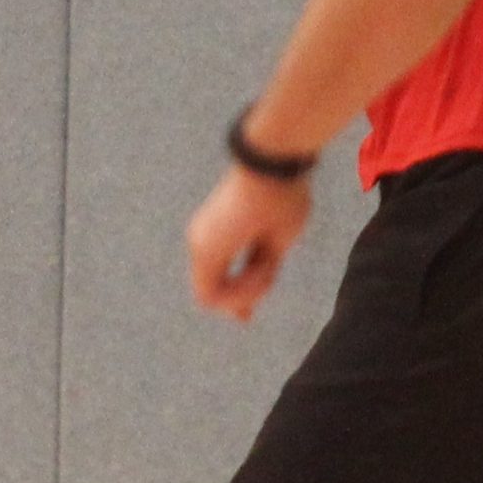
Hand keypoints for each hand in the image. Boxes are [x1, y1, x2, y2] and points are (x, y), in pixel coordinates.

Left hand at [187, 165, 311, 321]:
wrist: (273, 166)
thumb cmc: (283, 196)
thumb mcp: (277, 242)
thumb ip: (263, 271)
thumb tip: (256, 297)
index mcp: (220, 238)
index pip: (218, 282)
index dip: (237, 299)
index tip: (247, 317)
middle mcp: (203, 243)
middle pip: (216, 293)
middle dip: (245, 296)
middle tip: (270, 273)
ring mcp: (200, 246)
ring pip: (214, 298)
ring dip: (247, 292)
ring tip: (269, 267)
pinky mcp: (203, 250)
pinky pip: (213, 295)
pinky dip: (241, 291)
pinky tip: (262, 271)